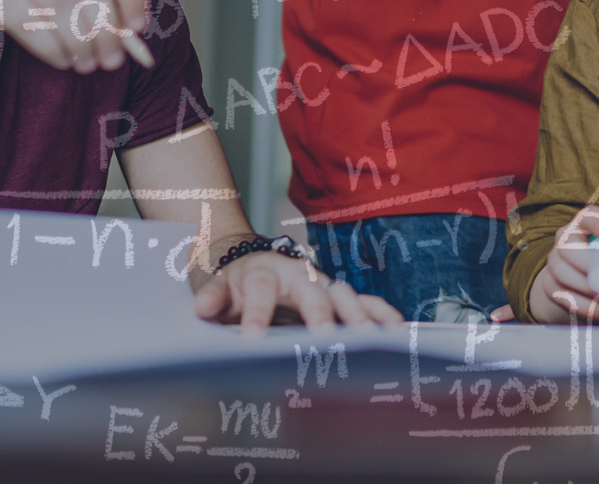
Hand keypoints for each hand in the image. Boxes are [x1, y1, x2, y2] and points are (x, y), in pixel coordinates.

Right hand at [0, 0, 150, 74]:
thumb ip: (97, 0)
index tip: (138, 28)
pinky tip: (63, 61)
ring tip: (88, 64)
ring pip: (60, 6)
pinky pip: (29, 21)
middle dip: (107, 30)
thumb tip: (135, 33)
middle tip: (114, 60)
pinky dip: (52, 46)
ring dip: (81, 42)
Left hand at [193, 252, 401, 334]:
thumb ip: (212, 298)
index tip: (253, 339)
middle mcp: (298, 274)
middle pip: (310, 291)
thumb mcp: (216, 287)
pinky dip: (381, 313)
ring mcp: (322, 282)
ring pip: (342, 294)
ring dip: (355, 314)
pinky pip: (365, 301)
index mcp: (263, 273)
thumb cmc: (235, 282)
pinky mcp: (338, 295)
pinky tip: (397, 331)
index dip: (258, 314)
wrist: (250, 259)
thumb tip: (201, 307)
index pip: (261, 292)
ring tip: (366, 337)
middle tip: (325, 336)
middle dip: (319, 313)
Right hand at [533, 207, 598, 322]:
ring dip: (591, 287)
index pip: (587, 216)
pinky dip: (590, 307)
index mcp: (588, 224)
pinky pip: (564, 296)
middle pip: (567, 246)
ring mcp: (556, 263)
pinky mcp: (551, 287)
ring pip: (562, 272)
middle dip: (591, 264)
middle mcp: (566, 239)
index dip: (594, 221)